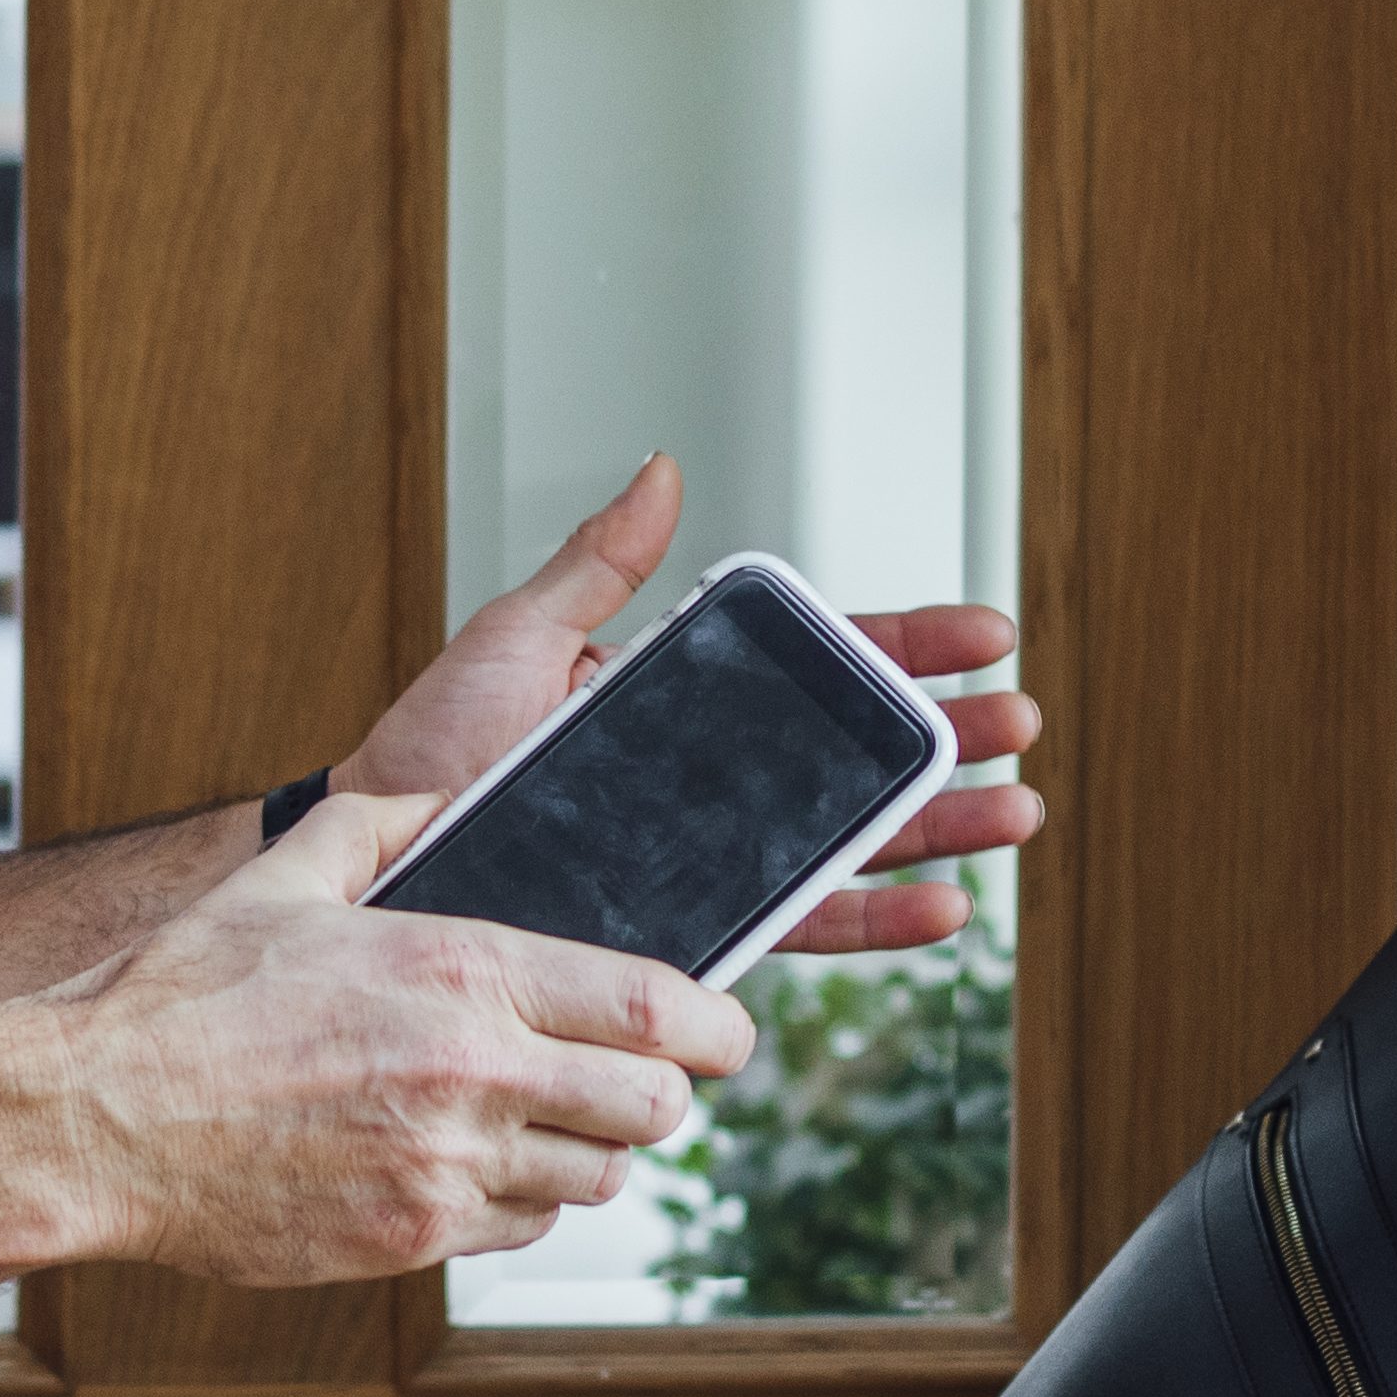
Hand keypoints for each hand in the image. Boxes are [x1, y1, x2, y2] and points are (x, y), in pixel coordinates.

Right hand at [37, 793, 753, 1282]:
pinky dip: (519, 1200)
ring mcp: (446, 1165)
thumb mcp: (287, 878)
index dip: (716, 1026)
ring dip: (587, 1151)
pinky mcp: (410, 1238)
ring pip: (595, 1178)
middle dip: (659, 1095)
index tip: (724, 1031)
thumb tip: (435, 797)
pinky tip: (471, 1164)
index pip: (652, 1007)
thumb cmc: (184, 996)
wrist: (95, 1118)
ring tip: (541, 1119)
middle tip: (630, 1081)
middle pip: (653, 1108)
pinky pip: (520, 1227)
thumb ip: (378, 824)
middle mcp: (473, 1071)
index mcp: (463, 969)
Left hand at [332, 455, 1045, 953]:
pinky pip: (798, 923)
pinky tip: (937, 908)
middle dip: (948, 739)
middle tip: (1018, 723)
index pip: (819, 665)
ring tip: (1010, 813)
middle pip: (857, 755)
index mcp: (686, 701)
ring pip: (851, 840)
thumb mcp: (516, 638)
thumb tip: (662, 472)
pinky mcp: (692, 923)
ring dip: (938, 829)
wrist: (378, 870)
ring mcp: (709, 854)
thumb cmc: (432, 751)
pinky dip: (875, 921)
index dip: (907, 647)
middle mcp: (711, 781)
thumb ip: (598, 564)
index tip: (984, 633)